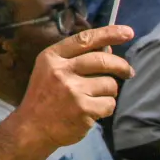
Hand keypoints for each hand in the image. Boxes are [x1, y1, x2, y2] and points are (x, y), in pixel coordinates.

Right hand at [11, 24, 134, 152]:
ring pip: (110, 84)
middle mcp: (61, 71)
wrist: (32, 128)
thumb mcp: (51, 71)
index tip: (128, 32)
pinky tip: (92, 111)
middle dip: (121, 66)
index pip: (84, 40)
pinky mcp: (83, 109)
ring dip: (109, 92)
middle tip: (128, 72)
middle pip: (103, 60)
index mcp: (52, 57)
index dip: (109, 34)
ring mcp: (72, 90)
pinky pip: (109, 104)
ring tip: (95, 98)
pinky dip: (105, 108)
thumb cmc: (44, 96)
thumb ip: (76, 58)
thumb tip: (109, 48)